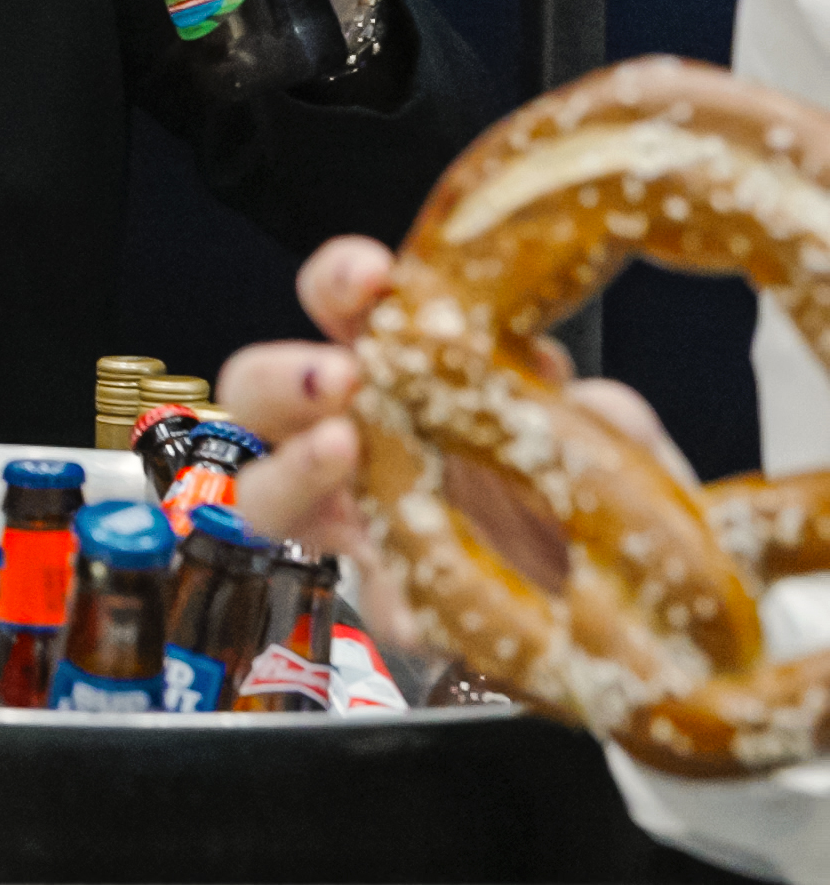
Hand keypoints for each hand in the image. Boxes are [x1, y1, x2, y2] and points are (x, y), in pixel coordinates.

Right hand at [219, 235, 686, 643]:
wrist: (626, 603)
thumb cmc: (584, 487)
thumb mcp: (607, 437)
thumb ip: (605, 416)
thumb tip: (595, 403)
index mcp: (396, 371)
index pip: (335, 307)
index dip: (337, 283)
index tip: (372, 275)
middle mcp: (353, 436)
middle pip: (257, 393)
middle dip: (284, 376)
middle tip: (341, 378)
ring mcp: (359, 522)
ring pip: (261, 495)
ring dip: (290, 473)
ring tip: (341, 455)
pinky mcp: (397, 602)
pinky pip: (372, 606)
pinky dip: (397, 606)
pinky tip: (428, 608)